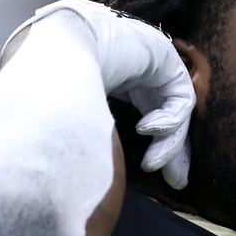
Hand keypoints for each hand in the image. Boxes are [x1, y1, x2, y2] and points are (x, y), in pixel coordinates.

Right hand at [24, 0, 195, 188]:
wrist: (53, 53)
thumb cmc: (54, 88)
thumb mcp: (84, 120)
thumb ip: (103, 136)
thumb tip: (109, 171)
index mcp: (121, 79)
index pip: (150, 114)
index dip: (158, 146)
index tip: (154, 174)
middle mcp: (140, 69)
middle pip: (169, 115)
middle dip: (173, 151)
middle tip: (176, 181)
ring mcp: (154, 61)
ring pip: (177, 111)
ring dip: (169, 143)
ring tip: (151, 164)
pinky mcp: (166, 57)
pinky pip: (181, 98)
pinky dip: (168, 120)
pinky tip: (146, 129)